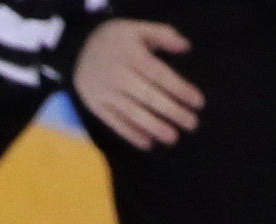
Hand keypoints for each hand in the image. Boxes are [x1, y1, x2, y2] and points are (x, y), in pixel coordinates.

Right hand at [73, 20, 202, 148]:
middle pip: (148, 97)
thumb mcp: (139, 28)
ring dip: (153, 127)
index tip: (198, 102)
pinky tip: (147, 143)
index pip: (160, 75)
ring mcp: (105, 93)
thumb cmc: (116, 40)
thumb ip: (163, 34)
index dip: (180, 89)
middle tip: (192, 124)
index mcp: (131, 55)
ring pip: (132, 113)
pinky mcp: (96, 106)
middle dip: (172, 112)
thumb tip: (186, 47)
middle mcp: (118, 76)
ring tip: (173, 138)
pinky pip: (114, 122)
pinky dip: (130, 134)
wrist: (76, 49)